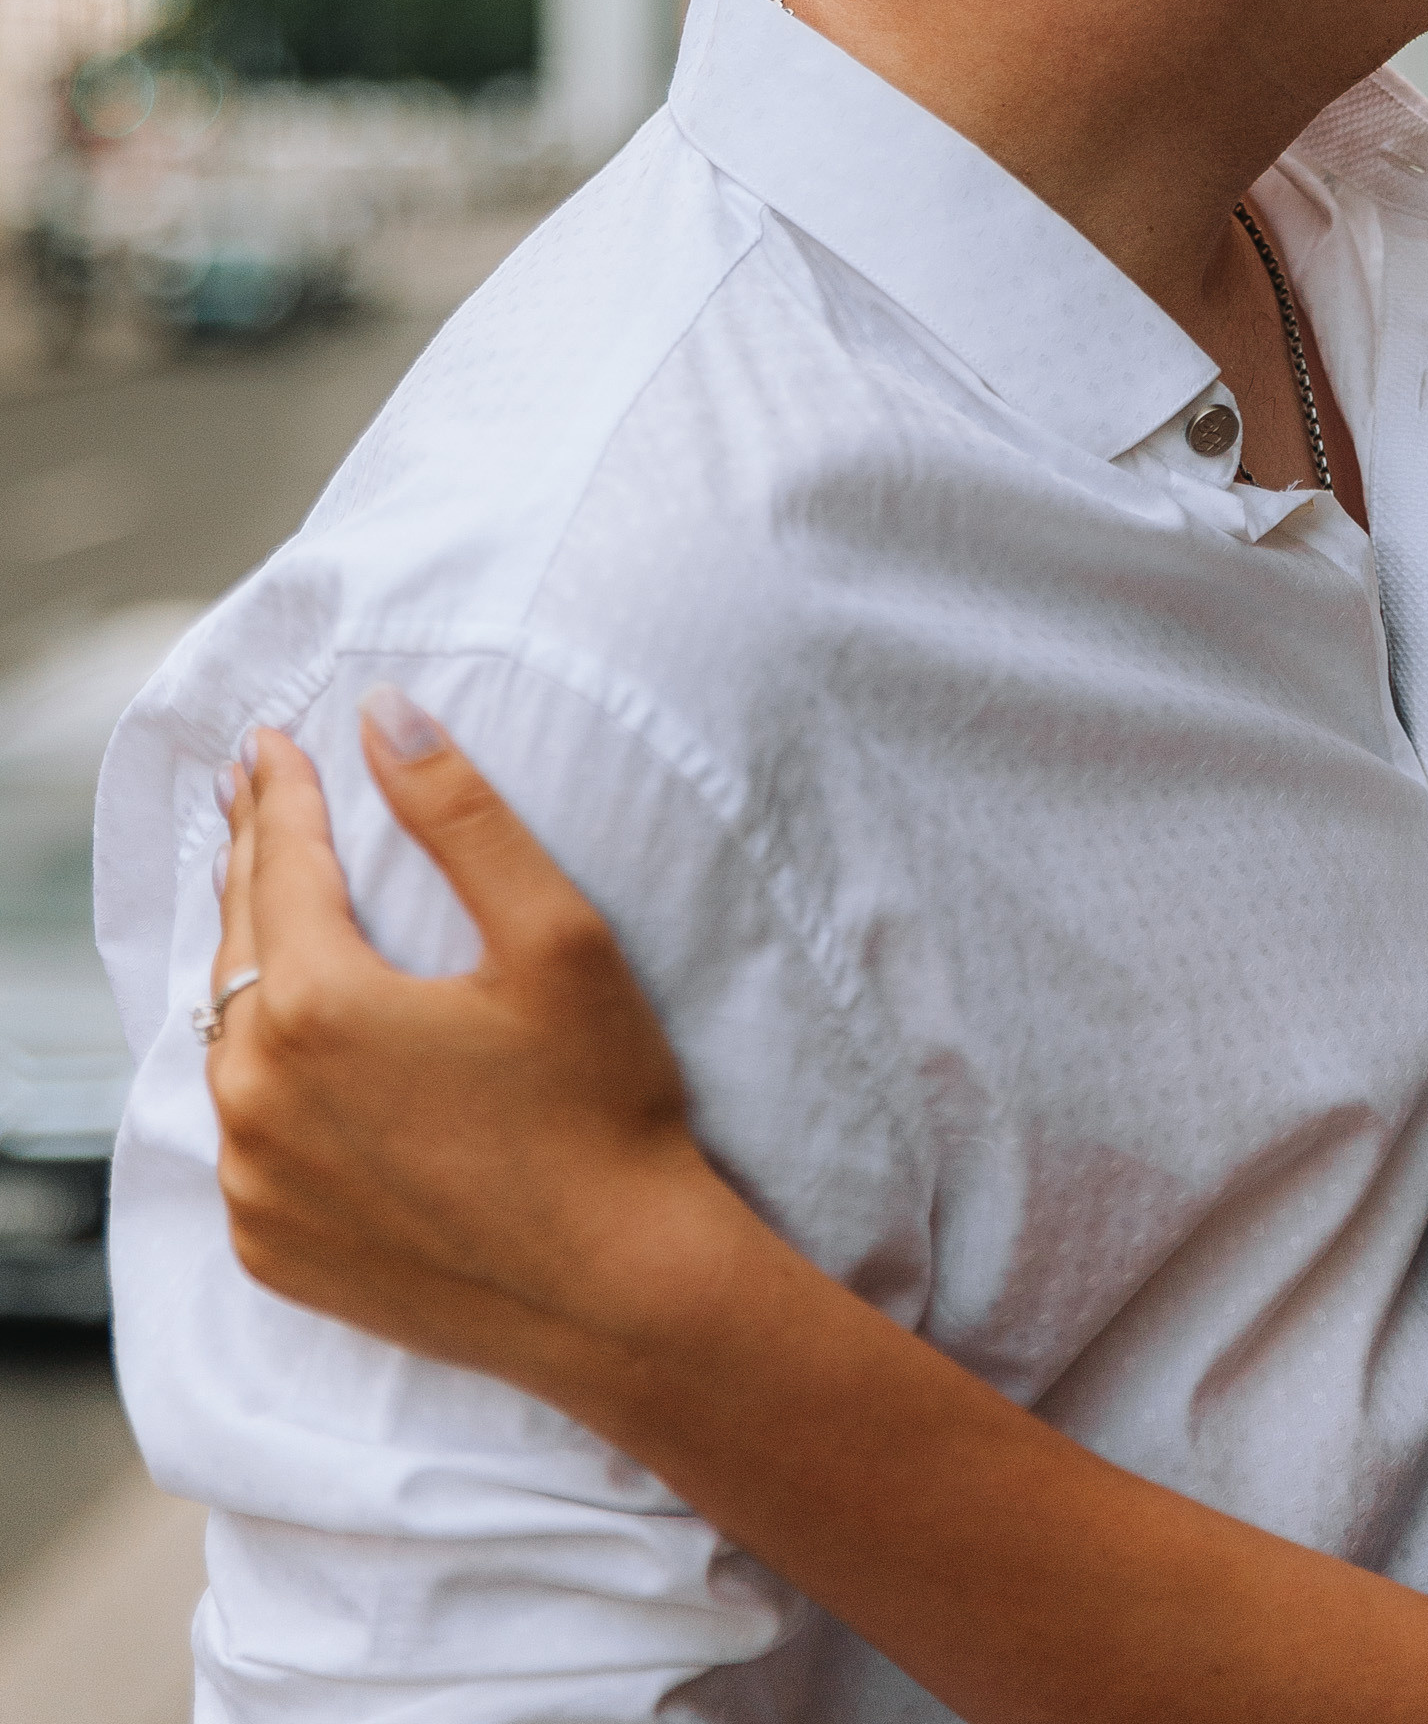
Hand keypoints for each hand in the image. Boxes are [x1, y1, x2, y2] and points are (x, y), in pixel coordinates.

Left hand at [207, 696, 750, 1406]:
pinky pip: (242, 1135)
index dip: (280, 792)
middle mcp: (258, 1097)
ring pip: (227, 1042)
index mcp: (316, 1006)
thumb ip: (459, 813)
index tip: (272, 741)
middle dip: (248, 860)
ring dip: (247, 966)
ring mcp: (255, 1183)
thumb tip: (382, 712)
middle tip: (249, 794)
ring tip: (262, 906)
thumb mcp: (554, 935)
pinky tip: (280, 1049)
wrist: (621, 1294)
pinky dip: (255, 1075)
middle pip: (238, 943)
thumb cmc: (603, 1107)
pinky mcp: (272, 1246)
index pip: (281, 864)